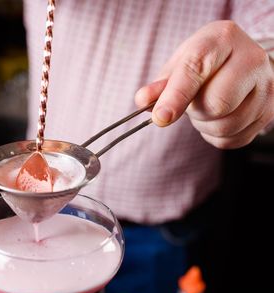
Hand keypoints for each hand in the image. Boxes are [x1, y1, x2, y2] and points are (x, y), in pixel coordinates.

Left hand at [135, 20, 273, 148]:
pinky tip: (217, 117)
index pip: (196, 70)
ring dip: (204, 125)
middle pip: (216, 104)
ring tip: (205, 107)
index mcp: (222, 39)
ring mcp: (266, 87)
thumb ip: (161, 84)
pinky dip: (216, 135)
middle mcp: (251, 60)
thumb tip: (143, 100)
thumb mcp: (180, 63)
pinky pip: (233, 139)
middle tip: (192, 101)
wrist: (242, 60)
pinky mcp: (270, 112)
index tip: (160, 117)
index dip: (176, 97)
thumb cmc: (207, 61)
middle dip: (194, 110)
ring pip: (225, 126)